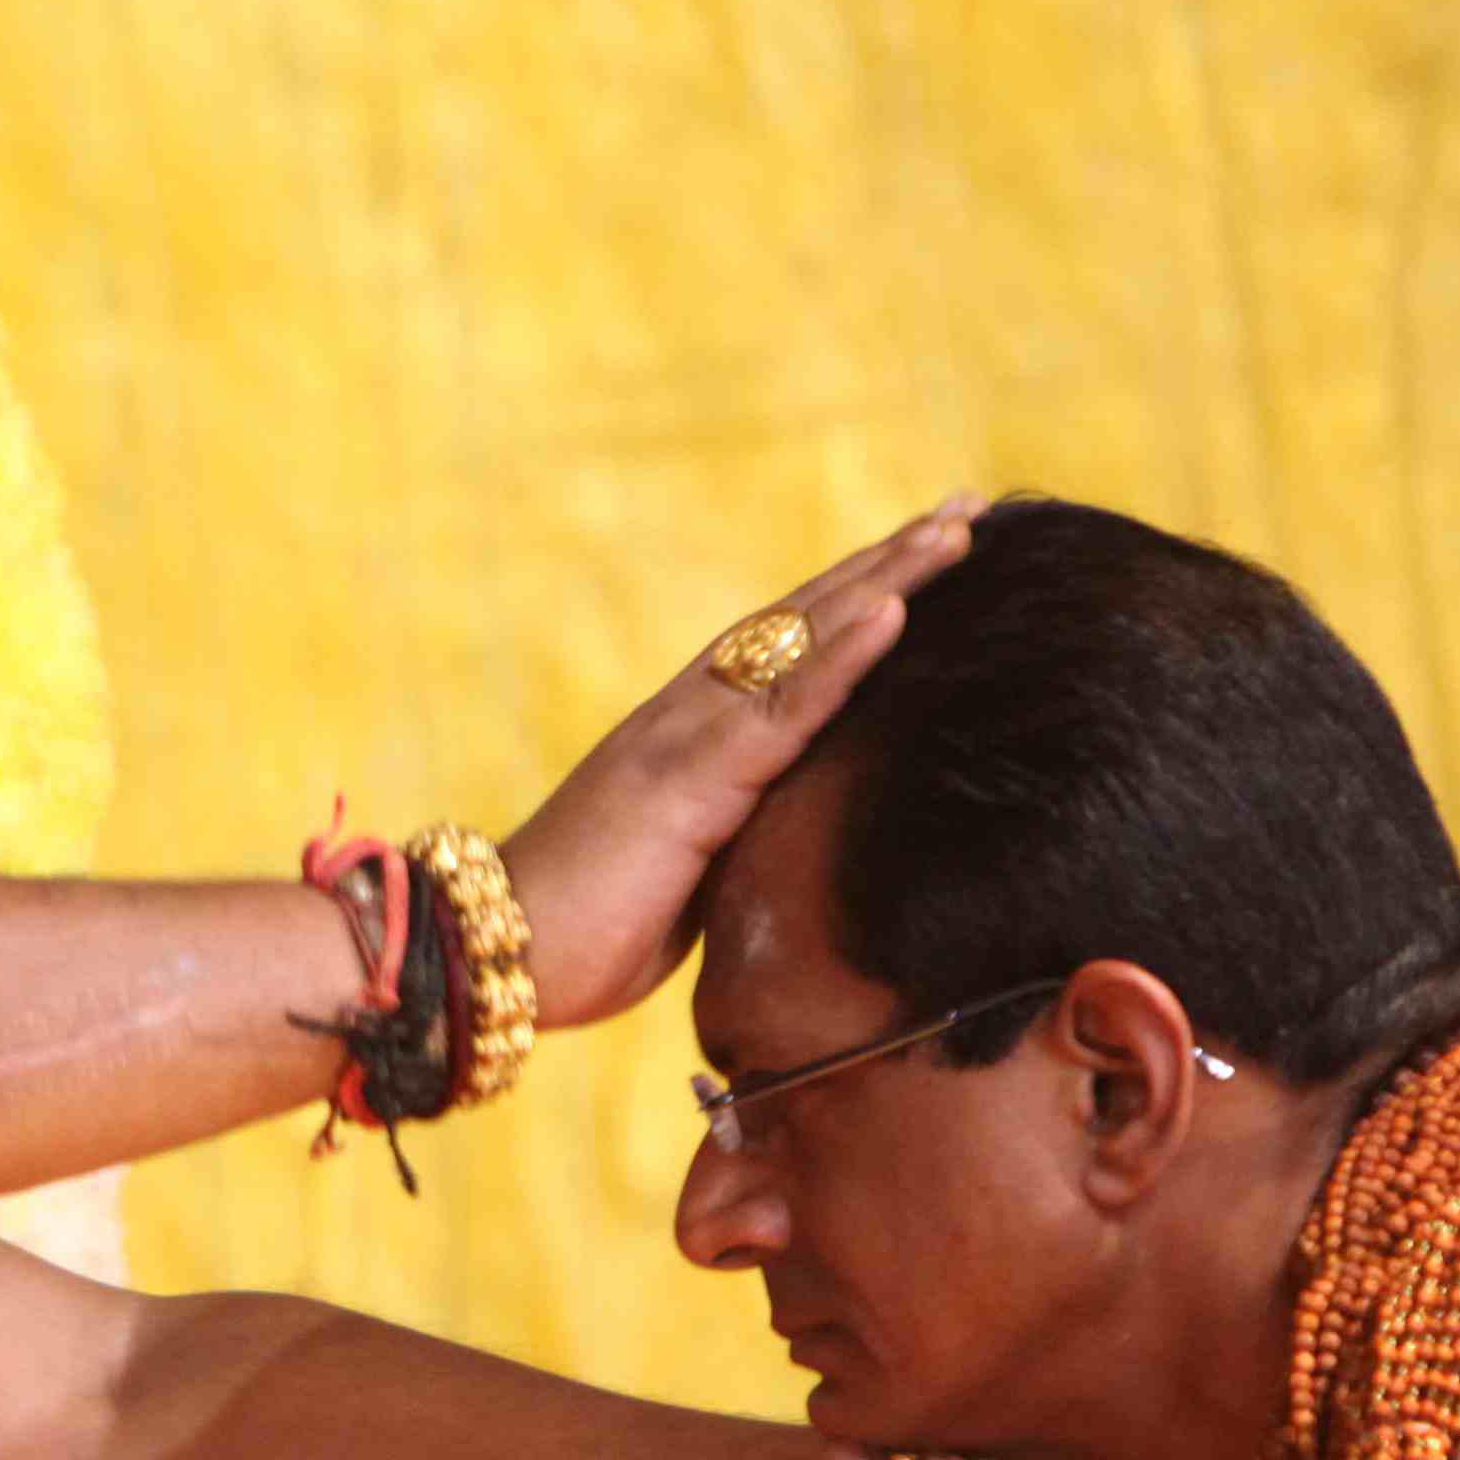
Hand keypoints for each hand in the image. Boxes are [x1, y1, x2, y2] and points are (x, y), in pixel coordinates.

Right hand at [496, 501, 976, 1028]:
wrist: (491, 952)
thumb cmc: (585, 929)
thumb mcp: (691, 874)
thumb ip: (743, 834)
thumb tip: (807, 837)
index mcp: (694, 737)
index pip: (794, 648)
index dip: (863, 597)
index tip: (933, 551)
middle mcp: (692, 714)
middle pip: (808, 618)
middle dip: (892, 561)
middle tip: (968, 507)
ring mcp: (688, 737)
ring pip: (804, 638)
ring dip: (886, 580)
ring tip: (956, 531)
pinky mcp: (689, 779)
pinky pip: (783, 708)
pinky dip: (843, 655)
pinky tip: (895, 608)